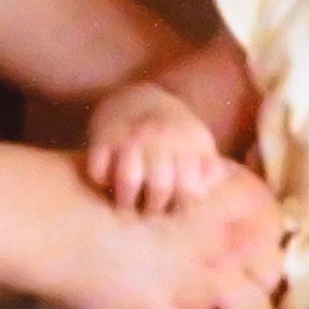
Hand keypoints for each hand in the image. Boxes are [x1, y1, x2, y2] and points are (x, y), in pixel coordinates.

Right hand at [0, 138, 283, 308]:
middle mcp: (229, 239)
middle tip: (229, 293)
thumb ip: (201, 199)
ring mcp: (210, 282)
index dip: (257, 244)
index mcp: (226, 196)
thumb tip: (219, 222)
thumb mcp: (164, 175)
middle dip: (255, 285)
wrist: (60, 220)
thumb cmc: (99, 190)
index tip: (240, 254)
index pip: (274, 226)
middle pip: (273, 274)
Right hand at [83, 77, 234, 215]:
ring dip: (126, 201)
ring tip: (126, 206)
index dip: (182, 206)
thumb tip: (203, 195)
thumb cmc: (174, 131)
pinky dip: (100, 181)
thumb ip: (210, 171)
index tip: (174, 209)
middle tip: (148, 211)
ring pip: (129, 180)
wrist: (136, 97)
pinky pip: (98, 169)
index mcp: (188, 143)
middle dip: (153, 208)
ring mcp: (130, 136)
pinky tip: (106, 182)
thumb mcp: (199, 143)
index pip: (190, 189)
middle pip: (160, 187)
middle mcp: (160, 138)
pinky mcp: (103, 136)